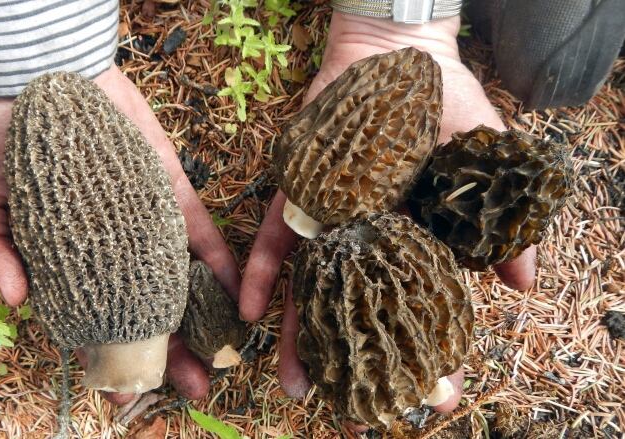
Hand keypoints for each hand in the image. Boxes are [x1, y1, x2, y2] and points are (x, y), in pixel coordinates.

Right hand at [0, 66, 241, 400]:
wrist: (44, 72)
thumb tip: (16, 299)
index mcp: (63, 263)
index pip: (89, 321)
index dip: (105, 358)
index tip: (121, 394)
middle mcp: (109, 250)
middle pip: (142, 311)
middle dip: (165, 352)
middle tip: (188, 387)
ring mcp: (142, 223)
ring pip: (175, 281)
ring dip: (200, 320)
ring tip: (221, 359)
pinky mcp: (168, 191)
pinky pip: (197, 232)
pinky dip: (219, 263)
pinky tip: (237, 296)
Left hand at [240, 12, 536, 415]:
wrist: (397, 55)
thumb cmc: (447, 104)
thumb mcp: (487, 160)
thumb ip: (503, 221)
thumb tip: (524, 286)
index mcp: (412, 238)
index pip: (418, 305)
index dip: (427, 350)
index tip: (434, 395)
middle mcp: (368, 239)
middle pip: (358, 308)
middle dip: (356, 359)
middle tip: (353, 410)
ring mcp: (331, 220)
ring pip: (313, 286)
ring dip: (301, 334)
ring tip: (296, 383)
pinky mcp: (299, 194)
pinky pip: (278, 238)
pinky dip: (264, 272)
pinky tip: (253, 310)